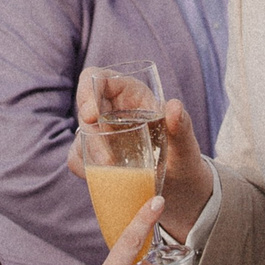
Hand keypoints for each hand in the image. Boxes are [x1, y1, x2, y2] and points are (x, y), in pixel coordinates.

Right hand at [68, 75, 213, 240]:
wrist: (180, 186)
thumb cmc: (183, 157)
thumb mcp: (186, 144)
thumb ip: (182, 125)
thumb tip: (174, 107)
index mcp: (131, 93)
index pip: (99, 78)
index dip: (88, 90)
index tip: (92, 115)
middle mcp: (112, 109)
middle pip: (85, 110)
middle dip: (91, 135)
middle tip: (107, 160)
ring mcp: (101, 133)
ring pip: (81, 136)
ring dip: (90, 155)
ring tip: (112, 173)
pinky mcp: (95, 155)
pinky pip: (79, 158)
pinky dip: (85, 170)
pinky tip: (103, 180)